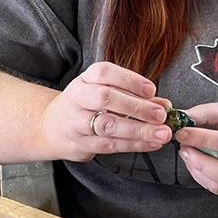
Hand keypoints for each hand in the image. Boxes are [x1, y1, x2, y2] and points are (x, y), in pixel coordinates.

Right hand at [39, 62, 171, 161]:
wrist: (52, 127)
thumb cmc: (86, 105)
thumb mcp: (104, 92)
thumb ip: (135, 96)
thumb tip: (165, 105)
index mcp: (85, 80)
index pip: (103, 72)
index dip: (128, 80)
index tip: (151, 89)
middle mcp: (78, 98)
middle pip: (105, 98)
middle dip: (136, 106)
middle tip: (161, 115)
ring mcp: (77, 122)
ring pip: (108, 125)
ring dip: (139, 130)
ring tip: (163, 133)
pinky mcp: (81, 144)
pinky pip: (110, 145)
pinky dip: (134, 145)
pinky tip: (152, 143)